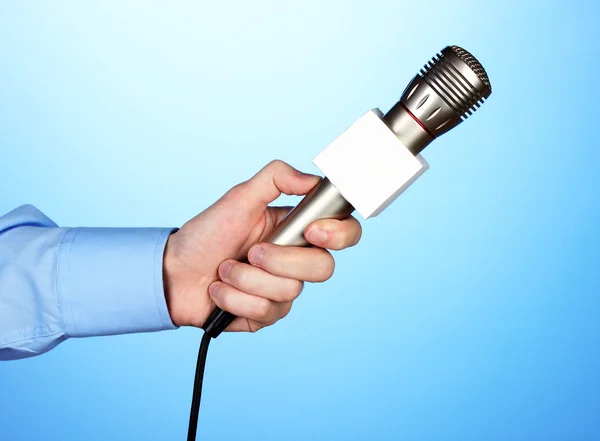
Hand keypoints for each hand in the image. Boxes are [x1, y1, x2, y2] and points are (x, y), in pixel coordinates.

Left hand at [163, 160, 361, 332]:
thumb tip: (312, 180)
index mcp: (296, 230)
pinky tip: (220, 291)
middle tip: (251, 252)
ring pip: (289, 291)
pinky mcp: (266, 315)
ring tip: (224, 270)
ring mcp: (282, 291)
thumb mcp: (239, 197)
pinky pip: (266, 311)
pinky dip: (234, 298)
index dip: (338, 234)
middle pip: (323, 268)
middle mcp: (295, 262)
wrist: (174, 272)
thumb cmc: (206, 234)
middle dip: (280, 260)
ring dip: (245, 279)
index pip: (343, 233)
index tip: (312, 232)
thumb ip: (276, 178)